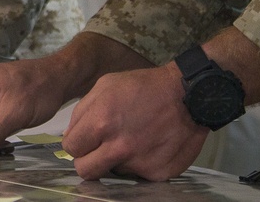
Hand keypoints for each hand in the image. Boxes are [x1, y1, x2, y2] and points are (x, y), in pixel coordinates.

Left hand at [62, 63, 207, 180]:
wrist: (189, 94)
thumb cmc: (145, 86)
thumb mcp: (106, 85)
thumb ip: (82, 111)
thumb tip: (71, 136)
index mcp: (101, 121)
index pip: (71, 148)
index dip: (76, 144)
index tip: (85, 140)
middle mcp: (118, 146)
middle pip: (85, 170)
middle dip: (88, 160)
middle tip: (99, 149)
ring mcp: (139, 163)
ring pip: (112, 172)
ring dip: (116, 160)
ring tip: (131, 140)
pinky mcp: (157, 173)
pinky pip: (137, 175)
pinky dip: (139, 163)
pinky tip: (149, 145)